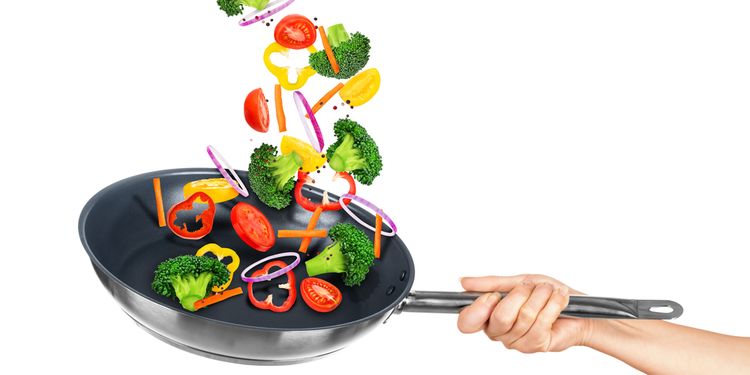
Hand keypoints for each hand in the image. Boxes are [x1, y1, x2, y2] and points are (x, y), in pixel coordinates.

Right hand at [457, 275, 590, 352]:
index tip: (493, 295)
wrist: (578, 307)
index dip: (478, 308)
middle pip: (500, 317)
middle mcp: (499, 332)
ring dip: (542, 296)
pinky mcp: (536, 346)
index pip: (467, 322)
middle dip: (521, 294)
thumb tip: (464, 282)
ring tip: (550, 291)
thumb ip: (491, 283)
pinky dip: (553, 304)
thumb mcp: (518, 281)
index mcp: (488, 316)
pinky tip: (559, 299)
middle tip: (532, 287)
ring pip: (524, 317)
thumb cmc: (547, 294)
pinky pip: (541, 322)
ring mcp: (517, 342)